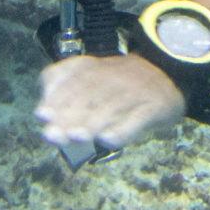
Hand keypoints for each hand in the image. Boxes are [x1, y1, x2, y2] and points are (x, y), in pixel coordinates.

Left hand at [36, 53, 185, 153]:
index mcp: (93, 68)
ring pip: (111, 107)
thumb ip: (64, 86)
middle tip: (53, 134)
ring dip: (92, 123)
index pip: (72, 78)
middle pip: (88, 95)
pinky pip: (138, 118)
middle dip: (68, 116)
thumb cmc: (118, 83)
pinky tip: (108, 141)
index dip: (56, 97)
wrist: (168, 72)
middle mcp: (112, 77)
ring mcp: (134, 91)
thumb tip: (42, 112)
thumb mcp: (90, 74)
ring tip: (76, 137)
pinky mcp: (154, 106)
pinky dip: (123, 130)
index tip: (42, 114)